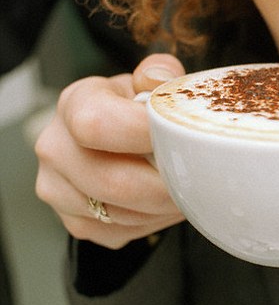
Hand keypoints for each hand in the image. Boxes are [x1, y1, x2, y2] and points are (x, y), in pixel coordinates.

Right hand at [35, 54, 186, 248]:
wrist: (118, 141)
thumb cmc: (137, 111)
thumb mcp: (148, 83)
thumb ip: (159, 72)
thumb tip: (158, 80)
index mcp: (75, 104)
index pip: (97, 124)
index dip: (146, 135)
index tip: (181, 137)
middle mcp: (55, 148)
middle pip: (113, 182)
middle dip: (166, 185)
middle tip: (197, 179)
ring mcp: (58, 190)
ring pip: (121, 214)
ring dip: (164, 207)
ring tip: (186, 188)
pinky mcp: (74, 222)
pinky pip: (121, 232)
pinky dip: (153, 222)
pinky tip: (165, 203)